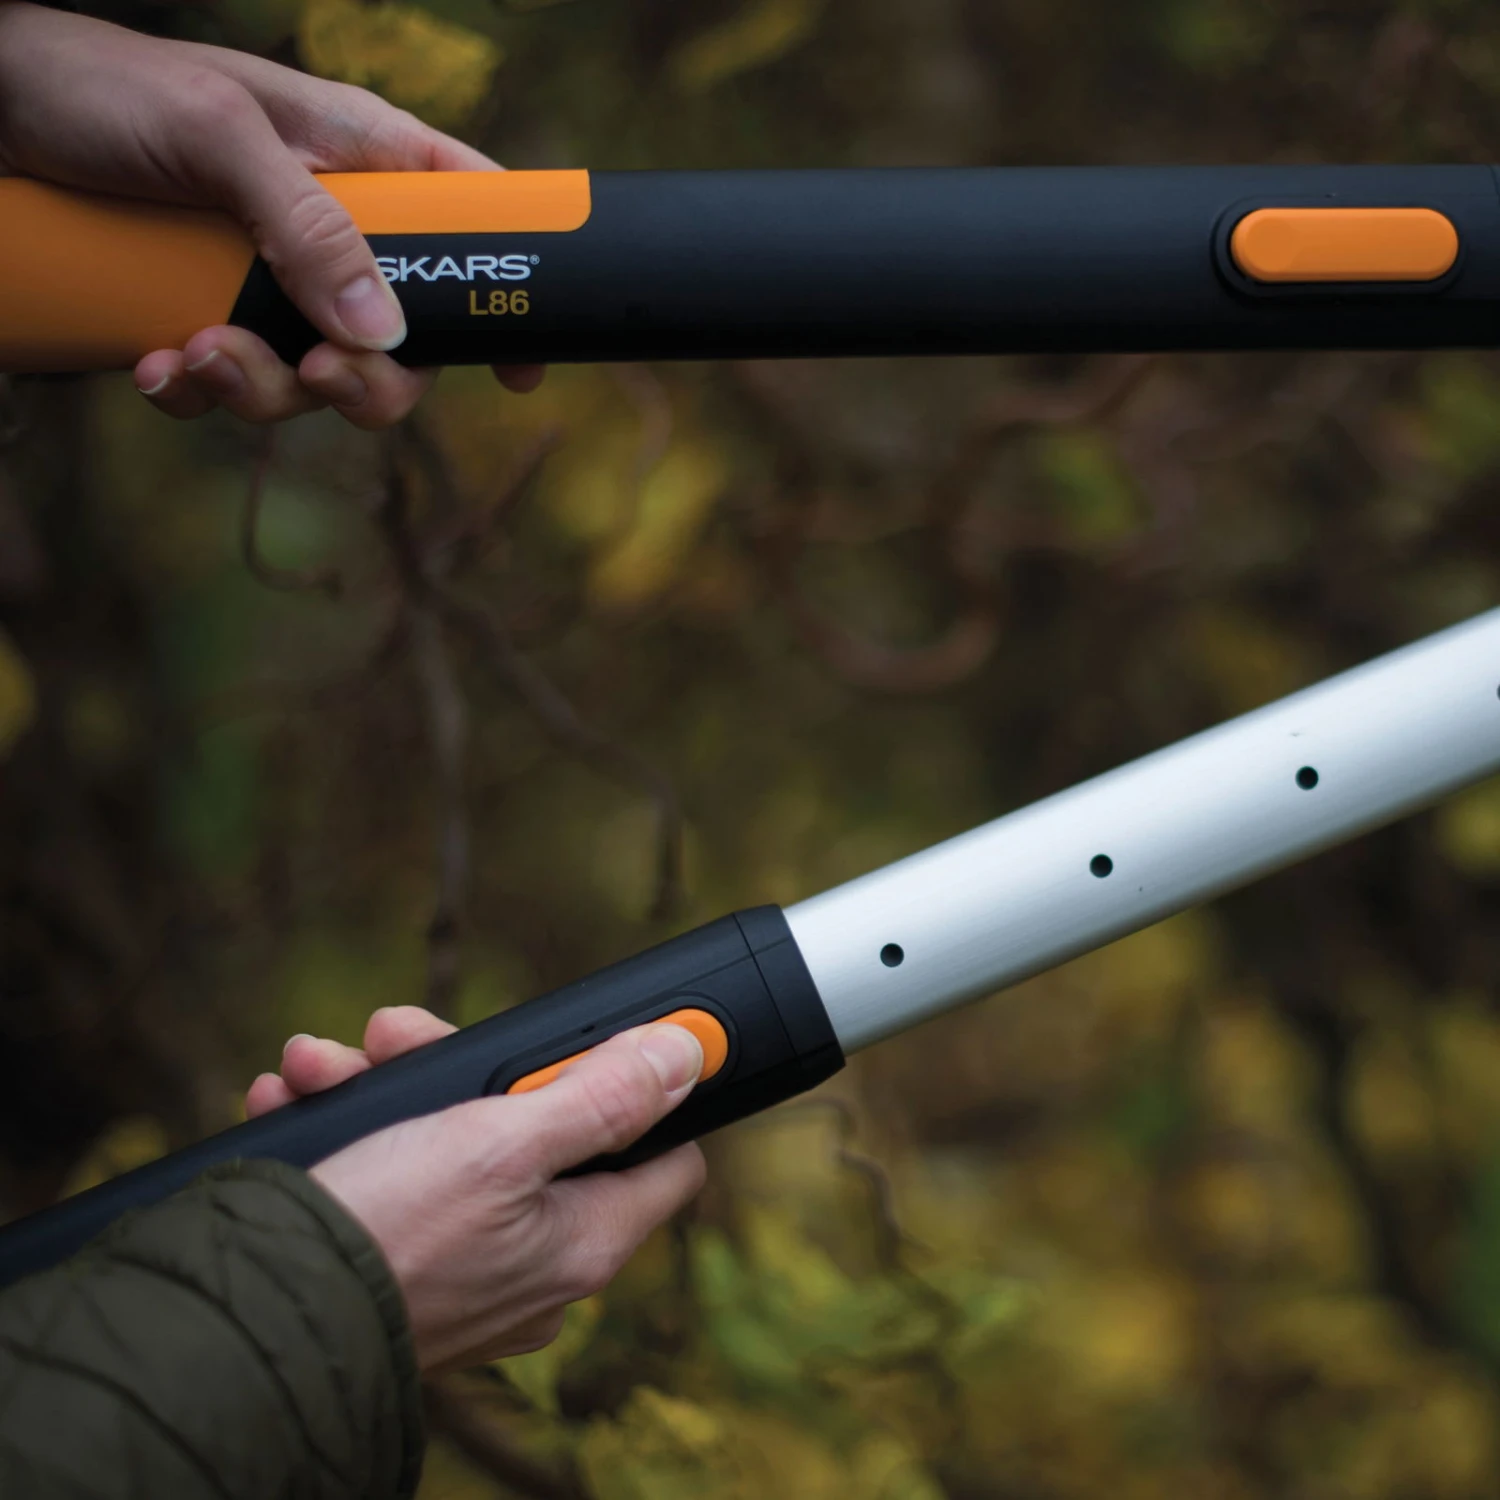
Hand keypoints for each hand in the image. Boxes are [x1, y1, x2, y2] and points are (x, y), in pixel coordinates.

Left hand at [0, 3, 541, 426]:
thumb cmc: (108, 88)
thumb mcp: (218, 136)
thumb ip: (307, 225)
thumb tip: (381, 329)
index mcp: (364, 163)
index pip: (474, 226)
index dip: (508, 297)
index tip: (520, 371)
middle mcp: (330, 232)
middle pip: (401, 342)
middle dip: (364, 383)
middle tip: (316, 376)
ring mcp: (272, 284)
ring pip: (314, 381)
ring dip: (262, 392)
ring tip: (199, 352)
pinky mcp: (211, 318)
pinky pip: (231, 389)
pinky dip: (196, 393)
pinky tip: (156, 365)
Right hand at [246, 1008, 706, 1372]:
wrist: (247, 1322)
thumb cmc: (386, 1234)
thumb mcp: (501, 1143)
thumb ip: (600, 1098)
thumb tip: (686, 1056)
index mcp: (585, 1239)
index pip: (662, 1156)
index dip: (640, 1092)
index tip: (593, 1045)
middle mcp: (537, 1266)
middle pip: (537, 1129)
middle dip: (463, 1069)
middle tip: (396, 1033)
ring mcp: (469, 1273)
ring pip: (450, 1145)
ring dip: (387, 1090)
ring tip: (320, 1064)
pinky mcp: (403, 1272)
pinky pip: (397, 1184)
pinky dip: (354, 1136)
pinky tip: (298, 1100)